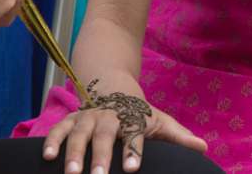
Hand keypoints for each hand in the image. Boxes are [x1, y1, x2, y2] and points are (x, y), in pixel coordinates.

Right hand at [43, 76, 206, 173]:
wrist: (115, 87)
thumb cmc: (140, 113)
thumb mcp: (160, 122)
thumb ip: (179, 137)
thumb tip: (204, 149)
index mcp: (132, 119)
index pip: (135, 136)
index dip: (134, 151)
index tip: (133, 169)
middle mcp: (108, 118)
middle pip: (105, 135)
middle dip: (101, 156)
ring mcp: (87, 117)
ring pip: (79, 133)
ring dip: (74, 152)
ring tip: (71, 173)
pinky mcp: (70, 120)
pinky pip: (58, 129)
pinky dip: (52, 141)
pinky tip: (47, 157)